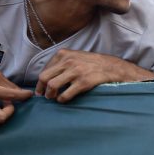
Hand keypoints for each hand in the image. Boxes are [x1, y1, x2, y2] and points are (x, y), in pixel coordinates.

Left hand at [35, 49, 153, 101]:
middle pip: (44, 77)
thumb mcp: (75, 57)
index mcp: (63, 54)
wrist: (113, 67)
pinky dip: (62, 99)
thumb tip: (45, 77)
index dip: (40, 83)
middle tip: (45, 96)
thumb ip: (61, 63)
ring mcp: (76, 72)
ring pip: (52, 86)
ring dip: (50, 95)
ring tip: (54, 98)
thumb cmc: (92, 64)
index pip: (44, 70)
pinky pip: (65, 94)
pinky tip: (64, 100)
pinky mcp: (83, 82)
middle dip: (42, 89)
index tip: (41, 90)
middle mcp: (68, 61)